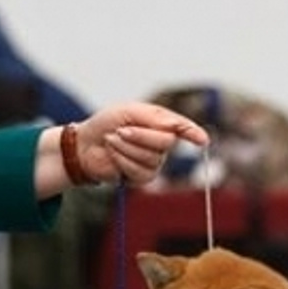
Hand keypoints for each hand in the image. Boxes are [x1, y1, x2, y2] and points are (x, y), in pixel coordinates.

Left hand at [36, 102, 208, 195]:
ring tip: (112, 140)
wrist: (84, 144)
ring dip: (127, 148)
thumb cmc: (106, 123)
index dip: (193, 133)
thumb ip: (153, 117)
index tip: (203, 140)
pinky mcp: (141, 177)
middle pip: (166, 143)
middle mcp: (161, 144)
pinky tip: (113, 155)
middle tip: (121, 131)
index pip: (182, 128)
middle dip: (141, 136)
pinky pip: (140, 171)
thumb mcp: (128, 111)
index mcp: (160, 124)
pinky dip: (123, 160)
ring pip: (151, 158)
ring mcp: (153, 162)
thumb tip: (175, 127)